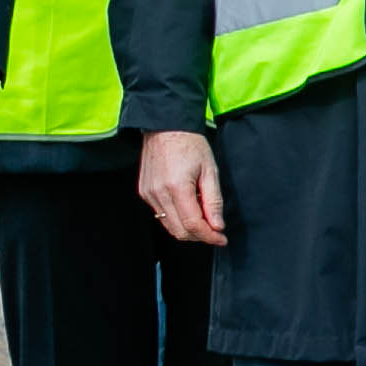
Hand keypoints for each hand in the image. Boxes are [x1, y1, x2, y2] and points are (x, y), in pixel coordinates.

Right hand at [139, 128, 227, 245]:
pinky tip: (187, 206)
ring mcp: (148, 194)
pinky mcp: (145, 193)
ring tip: (202, 216)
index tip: (221, 239)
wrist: (165, 127)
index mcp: (177, 187)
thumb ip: (213, 201)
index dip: (209, 236)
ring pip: (169, 226)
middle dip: (199, 236)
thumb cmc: (190, 144)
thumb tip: (217, 226)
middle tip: (215, 231)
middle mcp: (158, 194)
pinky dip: (176, 218)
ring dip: (188, 228)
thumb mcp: (210, 170)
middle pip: (179, 231)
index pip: (193, 224)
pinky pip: (161, 215)